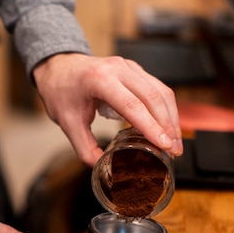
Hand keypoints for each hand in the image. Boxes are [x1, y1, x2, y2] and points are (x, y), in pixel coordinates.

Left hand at [33, 53, 182, 166]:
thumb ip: (85, 148)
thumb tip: (102, 166)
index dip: (151, 127)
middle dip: (168, 126)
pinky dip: (166, 109)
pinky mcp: (136, 70)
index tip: (164, 145)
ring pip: (161, 91)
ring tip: (175, 143)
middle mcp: (118, 69)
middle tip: (174, 151)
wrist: (58, 66)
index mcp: (99, 79)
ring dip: (171, 118)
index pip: (132, 105)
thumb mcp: (68, 123)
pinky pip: (158, 88)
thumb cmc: (61, 90)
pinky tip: (167, 127)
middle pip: (153, 97)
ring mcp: (130, 67)